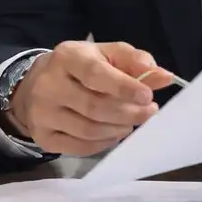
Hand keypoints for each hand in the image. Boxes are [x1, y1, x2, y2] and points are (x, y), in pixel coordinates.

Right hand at [7, 41, 176, 155]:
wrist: (36, 84)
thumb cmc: (80, 67)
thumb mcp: (105, 54)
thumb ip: (135, 62)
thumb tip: (164, 77)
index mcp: (67, 57)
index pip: (95, 74)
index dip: (124, 87)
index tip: (148, 96)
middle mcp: (49, 85)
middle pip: (95, 107)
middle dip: (128, 113)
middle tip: (148, 113)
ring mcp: (42, 113)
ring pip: (89, 130)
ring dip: (118, 129)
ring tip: (130, 122)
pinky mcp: (43, 136)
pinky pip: (81, 147)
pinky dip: (104, 143)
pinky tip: (113, 134)